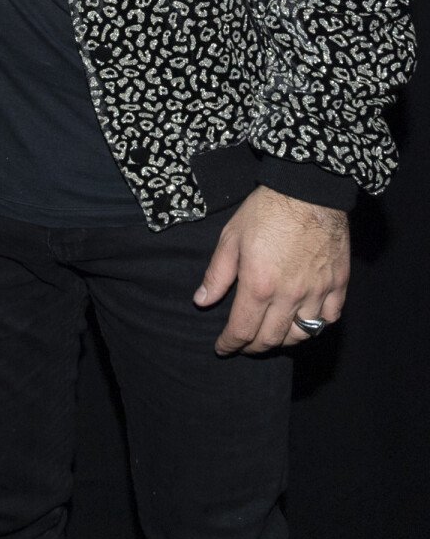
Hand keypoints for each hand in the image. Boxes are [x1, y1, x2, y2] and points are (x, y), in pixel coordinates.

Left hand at [193, 186, 348, 354]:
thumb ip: (217, 274)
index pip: (242, 330)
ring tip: (271, 335)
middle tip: (243, 344)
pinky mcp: (338, 284)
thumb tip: (201, 301)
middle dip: (253, 347)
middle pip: (271, 339)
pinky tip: (304, 321)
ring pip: (302, 335)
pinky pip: (329, 319)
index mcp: (259, 285)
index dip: (230, 344)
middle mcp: (289, 296)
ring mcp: (317, 292)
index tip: (222, 348)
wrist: (308, 190)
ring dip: (283, 340)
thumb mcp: (231, 237)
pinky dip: (316, 326)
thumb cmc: (265, 211)